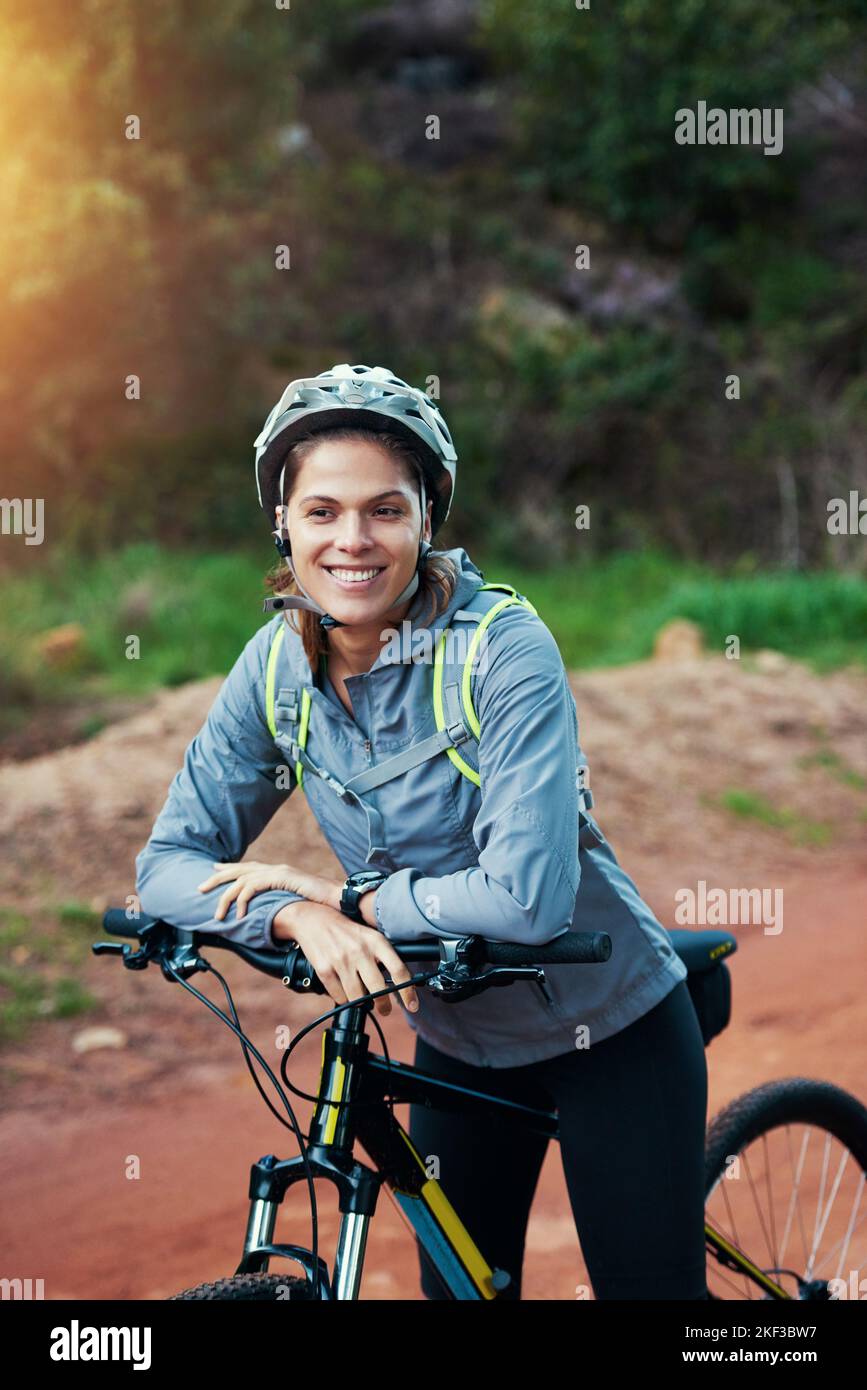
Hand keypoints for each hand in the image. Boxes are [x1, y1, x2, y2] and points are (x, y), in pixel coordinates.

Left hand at [196, 860, 340, 919]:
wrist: (339, 898)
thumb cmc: (321, 903)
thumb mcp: (296, 902)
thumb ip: (282, 904)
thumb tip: (274, 915)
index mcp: (278, 871)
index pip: (248, 867)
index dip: (230, 869)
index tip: (214, 870)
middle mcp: (275, 868)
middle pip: (239, 869)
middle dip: (217, 878)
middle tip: (199, 887)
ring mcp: (278, 871)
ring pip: (241, 880)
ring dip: (226, 897)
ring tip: (217, 914)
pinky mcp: (281, 878)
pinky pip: (253, 887)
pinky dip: (242, 900)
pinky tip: (238, 914)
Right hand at [273, 900, 418, 1017]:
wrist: (312, 919)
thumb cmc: (344, 930)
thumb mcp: (368, 935)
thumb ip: (382, 955)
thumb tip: (398, 982)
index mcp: (375, 941)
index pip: (398, 970)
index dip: (408, 992)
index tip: (412, 1004)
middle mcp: (360, 951)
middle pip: (379, 990)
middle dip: (384, 1005)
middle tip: (385, 1009)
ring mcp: (341, 962)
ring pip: (358, 998)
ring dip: (361, 1002)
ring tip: (361, 997)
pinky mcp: (325, 970)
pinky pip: (340, 997)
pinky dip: (343, 998)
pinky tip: (344, 989)